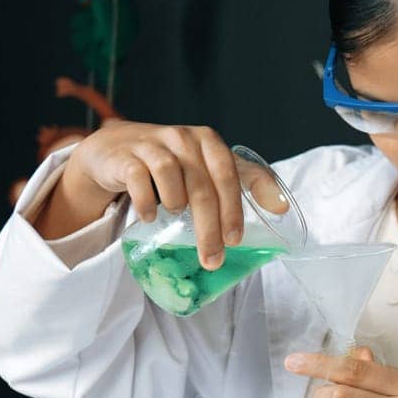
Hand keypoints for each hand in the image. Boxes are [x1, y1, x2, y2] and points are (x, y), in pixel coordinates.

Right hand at [43, 119, 284, 268]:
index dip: (234, 209)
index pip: (230, 175)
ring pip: (170, 176)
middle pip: (202, 186)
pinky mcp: (125, 155)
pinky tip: (151, 217)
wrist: (115, 150)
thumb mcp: (209, 166)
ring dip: (177, 204)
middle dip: (209, 228)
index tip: (235, 240)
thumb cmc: (173, 163)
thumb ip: (245, 181)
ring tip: (176, 217)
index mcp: (209, 142)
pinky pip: (138, 178)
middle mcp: (183, 138)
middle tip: (212, 258)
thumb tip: (282, 207)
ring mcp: (152, 144)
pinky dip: (147, 201)